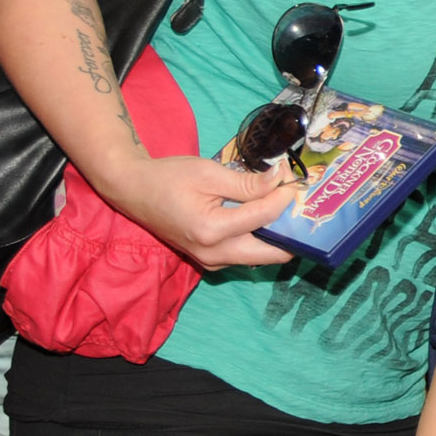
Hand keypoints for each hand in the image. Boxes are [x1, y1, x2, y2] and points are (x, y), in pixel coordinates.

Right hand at [96, 153, 298, 270]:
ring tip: (287, 210)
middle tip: (301, 205)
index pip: (265, 216)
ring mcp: (212, 262)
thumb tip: (281, 178)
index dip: (284, 196)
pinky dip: (260, 239)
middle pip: (273, 253)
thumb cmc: (168, 178)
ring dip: (278, 236)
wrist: (134, 191)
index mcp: (212, 231)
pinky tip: (265, 217)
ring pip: (261, 256)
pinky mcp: (211, 261)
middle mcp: (214, 254)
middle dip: (292, 230)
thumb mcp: (209, 173)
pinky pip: (246, 254)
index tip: (292, 178)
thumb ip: (247, 182)